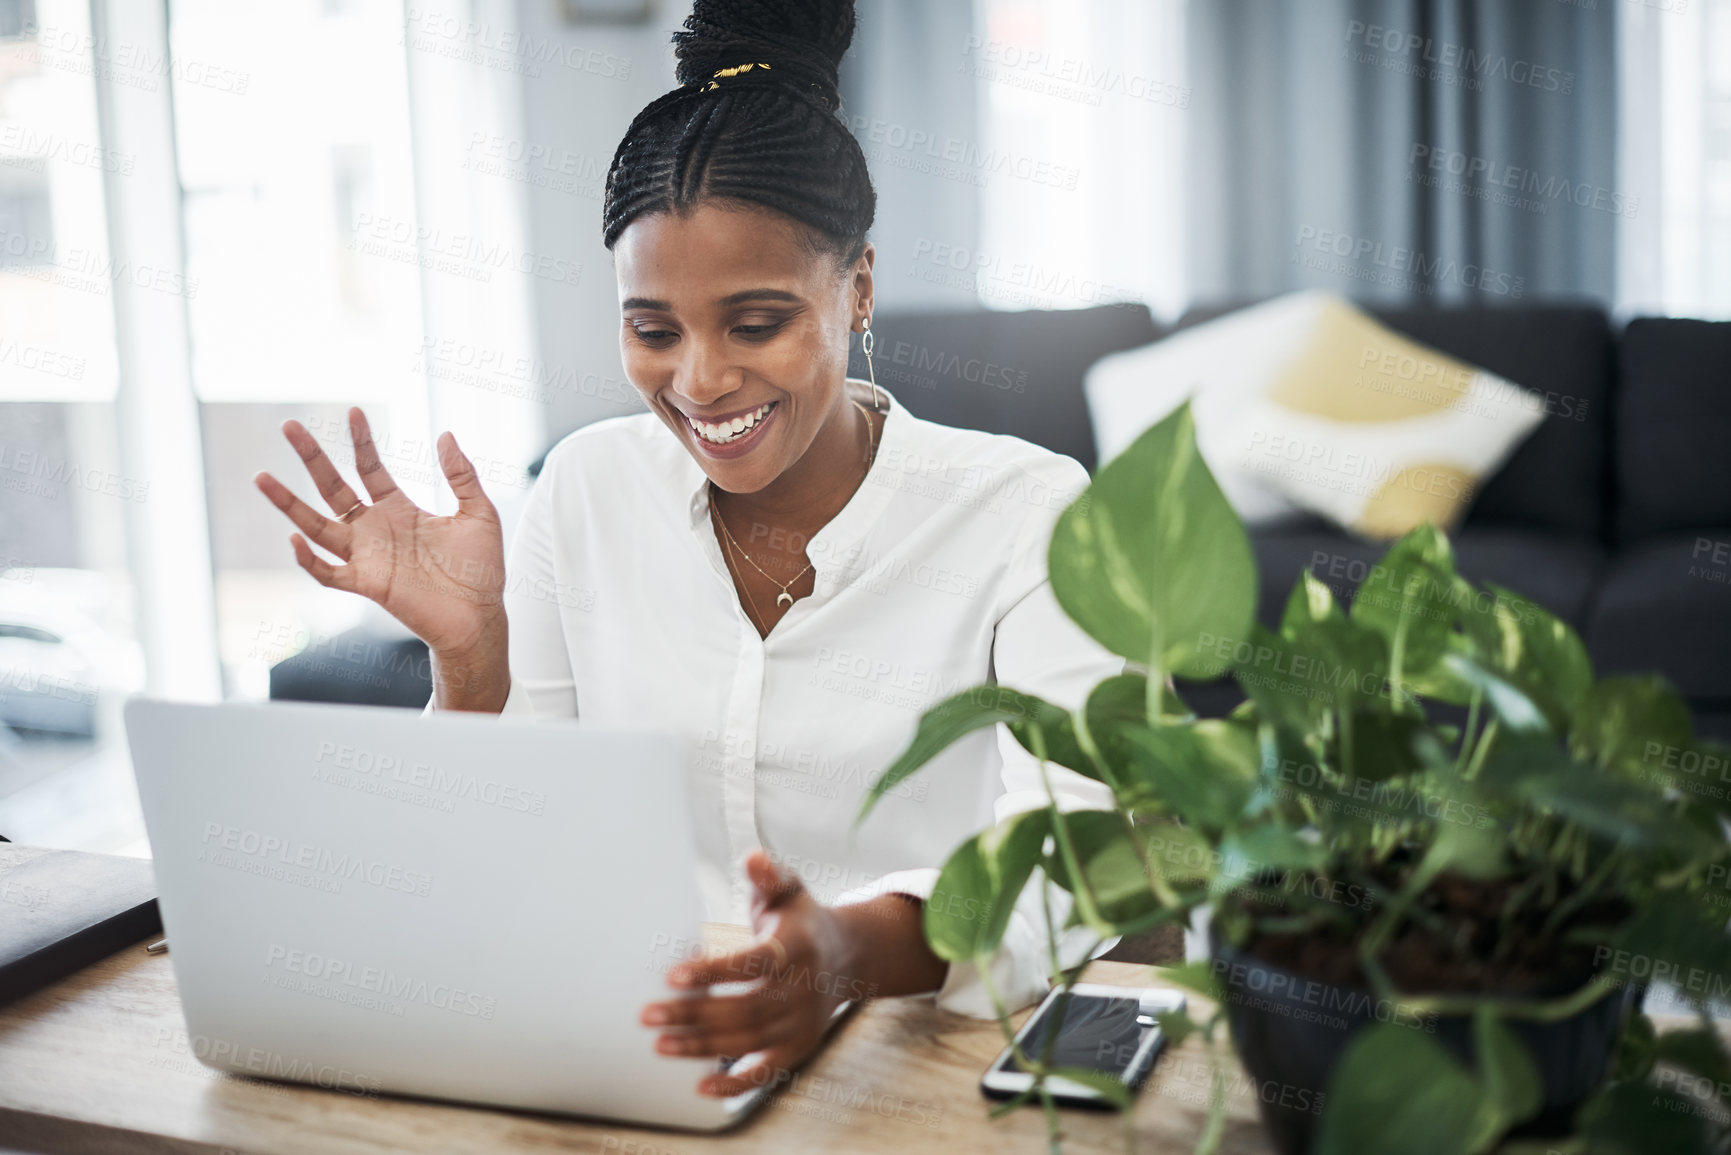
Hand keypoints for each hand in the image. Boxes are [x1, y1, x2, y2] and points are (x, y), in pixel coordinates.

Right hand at [254, 407, 506, 674]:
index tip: (353, 410)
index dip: (360, 441)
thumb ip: (461, 475)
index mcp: (399, 510)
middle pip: (332, 487)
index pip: (369, 468)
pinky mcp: (368, 584)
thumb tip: (445, 433)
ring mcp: (367, 557)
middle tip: (289, 426)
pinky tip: (296, 539)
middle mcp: (376, 530)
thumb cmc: (481, 569)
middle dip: (311, 458)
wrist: (481, 616)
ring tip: (261, 477)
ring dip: (289, 504)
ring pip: (316, 526)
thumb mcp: (478, 512)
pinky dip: (308, 559)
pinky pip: (328, 573)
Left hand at [640, 850, 874, 1096]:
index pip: (754, 963)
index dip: (714, 970)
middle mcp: (803, 988)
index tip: (672, 975)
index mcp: (798, 947)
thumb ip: (770, 875)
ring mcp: (802, 1023)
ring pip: (748, 1041)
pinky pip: (766, 1071)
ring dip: (701, 1046)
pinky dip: (735, 1084)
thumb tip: (752, 858)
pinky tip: (700, 1086)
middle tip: (648, 1014)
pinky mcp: (798, 1047)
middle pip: (745, 1008)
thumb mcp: (790, 890)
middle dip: (693, 1013)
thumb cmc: (800, 921)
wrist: (846, 959)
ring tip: (659, 1043)